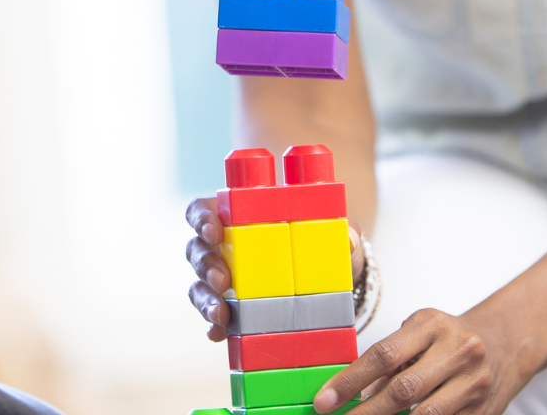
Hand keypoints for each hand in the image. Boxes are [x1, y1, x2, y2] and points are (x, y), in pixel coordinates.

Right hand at [185, 197, 364, 341]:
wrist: (321, 278)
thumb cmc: (314, 241)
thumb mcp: (327, 231)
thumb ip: (338, 231)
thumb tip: (349, 239)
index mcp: (233, 217)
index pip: (202, 211)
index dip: (201, 219)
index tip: (214, 231)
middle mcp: (220, 247)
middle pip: (196, 251)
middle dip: (205, 266)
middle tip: (222, 281)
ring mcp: (220, 280)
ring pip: (198, 286)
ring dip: (205, 300)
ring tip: (221, 315)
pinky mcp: (228, 310)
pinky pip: (213, 318)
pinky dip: (214, 327)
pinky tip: (220, 335)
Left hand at [313, 308, 520, 414]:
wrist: (504, 343)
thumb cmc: (448, 337)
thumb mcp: (419, 332)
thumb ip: (391, 359)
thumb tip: (353, 393)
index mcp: (432, 324)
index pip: (383, 355)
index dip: (350, 381)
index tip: (326, 400)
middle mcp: (457, 351)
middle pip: (403, 389)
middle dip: (365, 412)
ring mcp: (474, 385)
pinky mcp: (485, 412)